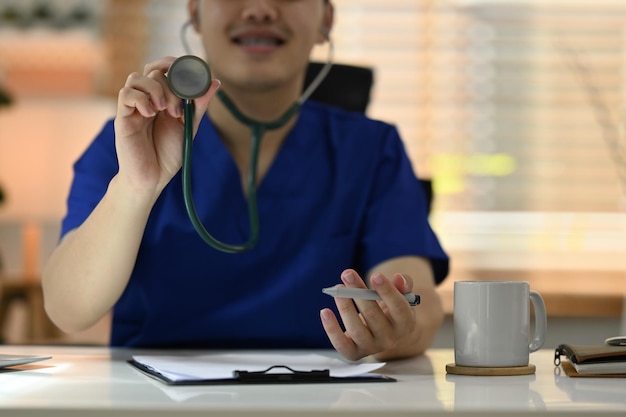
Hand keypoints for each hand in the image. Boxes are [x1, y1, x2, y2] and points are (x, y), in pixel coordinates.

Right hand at [114, 56, 219, 197]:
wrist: (153, 177)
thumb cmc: (169, 153)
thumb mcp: (189, 126)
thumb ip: (199, 104)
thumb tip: (214, 82)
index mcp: (163, 98)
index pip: (164, 68)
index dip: (174, 64)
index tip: (190, 75)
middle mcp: (147, 99)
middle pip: (154, 71)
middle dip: (171, 86)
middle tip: (178, 110)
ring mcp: (134, 106)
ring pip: (137, 77)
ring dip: (155, 89)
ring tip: (165, 111)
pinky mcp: (123, 117)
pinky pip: (126, 94)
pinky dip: (141, 99)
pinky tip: (150, 114)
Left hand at [320, 268, 418, 360]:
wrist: (383, 333)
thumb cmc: (391, 309)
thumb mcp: (401, 296)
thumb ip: (403, 285)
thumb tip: (399, 278)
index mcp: (405, 324)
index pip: (399, 307)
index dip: (387, 291)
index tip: (375, 275)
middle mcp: (390, 339)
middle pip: (373, 316)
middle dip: (359, 293)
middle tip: (347, 274)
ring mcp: (372, 348)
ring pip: (356, 329)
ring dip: (345, 307)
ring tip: (338, 290)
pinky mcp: (354, 353)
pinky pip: (341, 344)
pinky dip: (331, 329)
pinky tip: (325, 312)